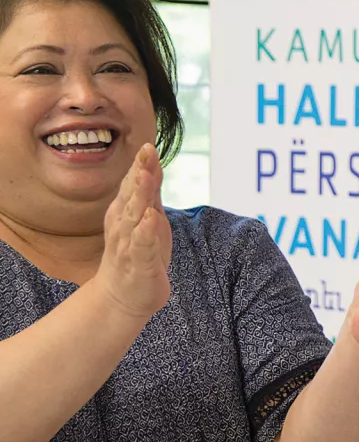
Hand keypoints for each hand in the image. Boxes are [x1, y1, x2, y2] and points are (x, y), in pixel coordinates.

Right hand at [92, 143, 170, 318]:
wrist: (123, 296)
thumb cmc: (138, 253)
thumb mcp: (148, 218)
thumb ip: (150, 193)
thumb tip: (152, 164)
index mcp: (126, 212)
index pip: (134, 184)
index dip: (142, 165)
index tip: (148, 144)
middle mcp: (123, 224)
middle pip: (132, 194)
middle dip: (140, 172)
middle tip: (146, 150)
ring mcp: (129, 244)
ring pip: (134, 216)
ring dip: (140, 196)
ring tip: (146, 176)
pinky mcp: (139, 263)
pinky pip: (141, 245)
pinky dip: (145, 231)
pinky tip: (149, 218)